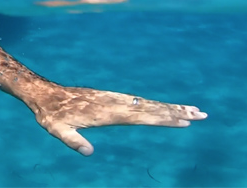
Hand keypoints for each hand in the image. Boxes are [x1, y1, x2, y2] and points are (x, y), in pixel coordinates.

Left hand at [29, 86, 206, 155]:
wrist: (44, 94)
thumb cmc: (51, 115)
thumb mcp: (57, 130)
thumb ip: (72, 140)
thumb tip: (87, 151)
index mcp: (107, 112)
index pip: (141, 116)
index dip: (163, 118)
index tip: (184, 121)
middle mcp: (114, 103)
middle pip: (152, 107)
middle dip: (177, 111)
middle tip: (202, 114)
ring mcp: (113, 99)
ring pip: (147, 103)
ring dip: (170, 107)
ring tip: (192, 110)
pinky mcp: (110, 98)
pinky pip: (138, 102)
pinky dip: (155, 104)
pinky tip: (164, 108)